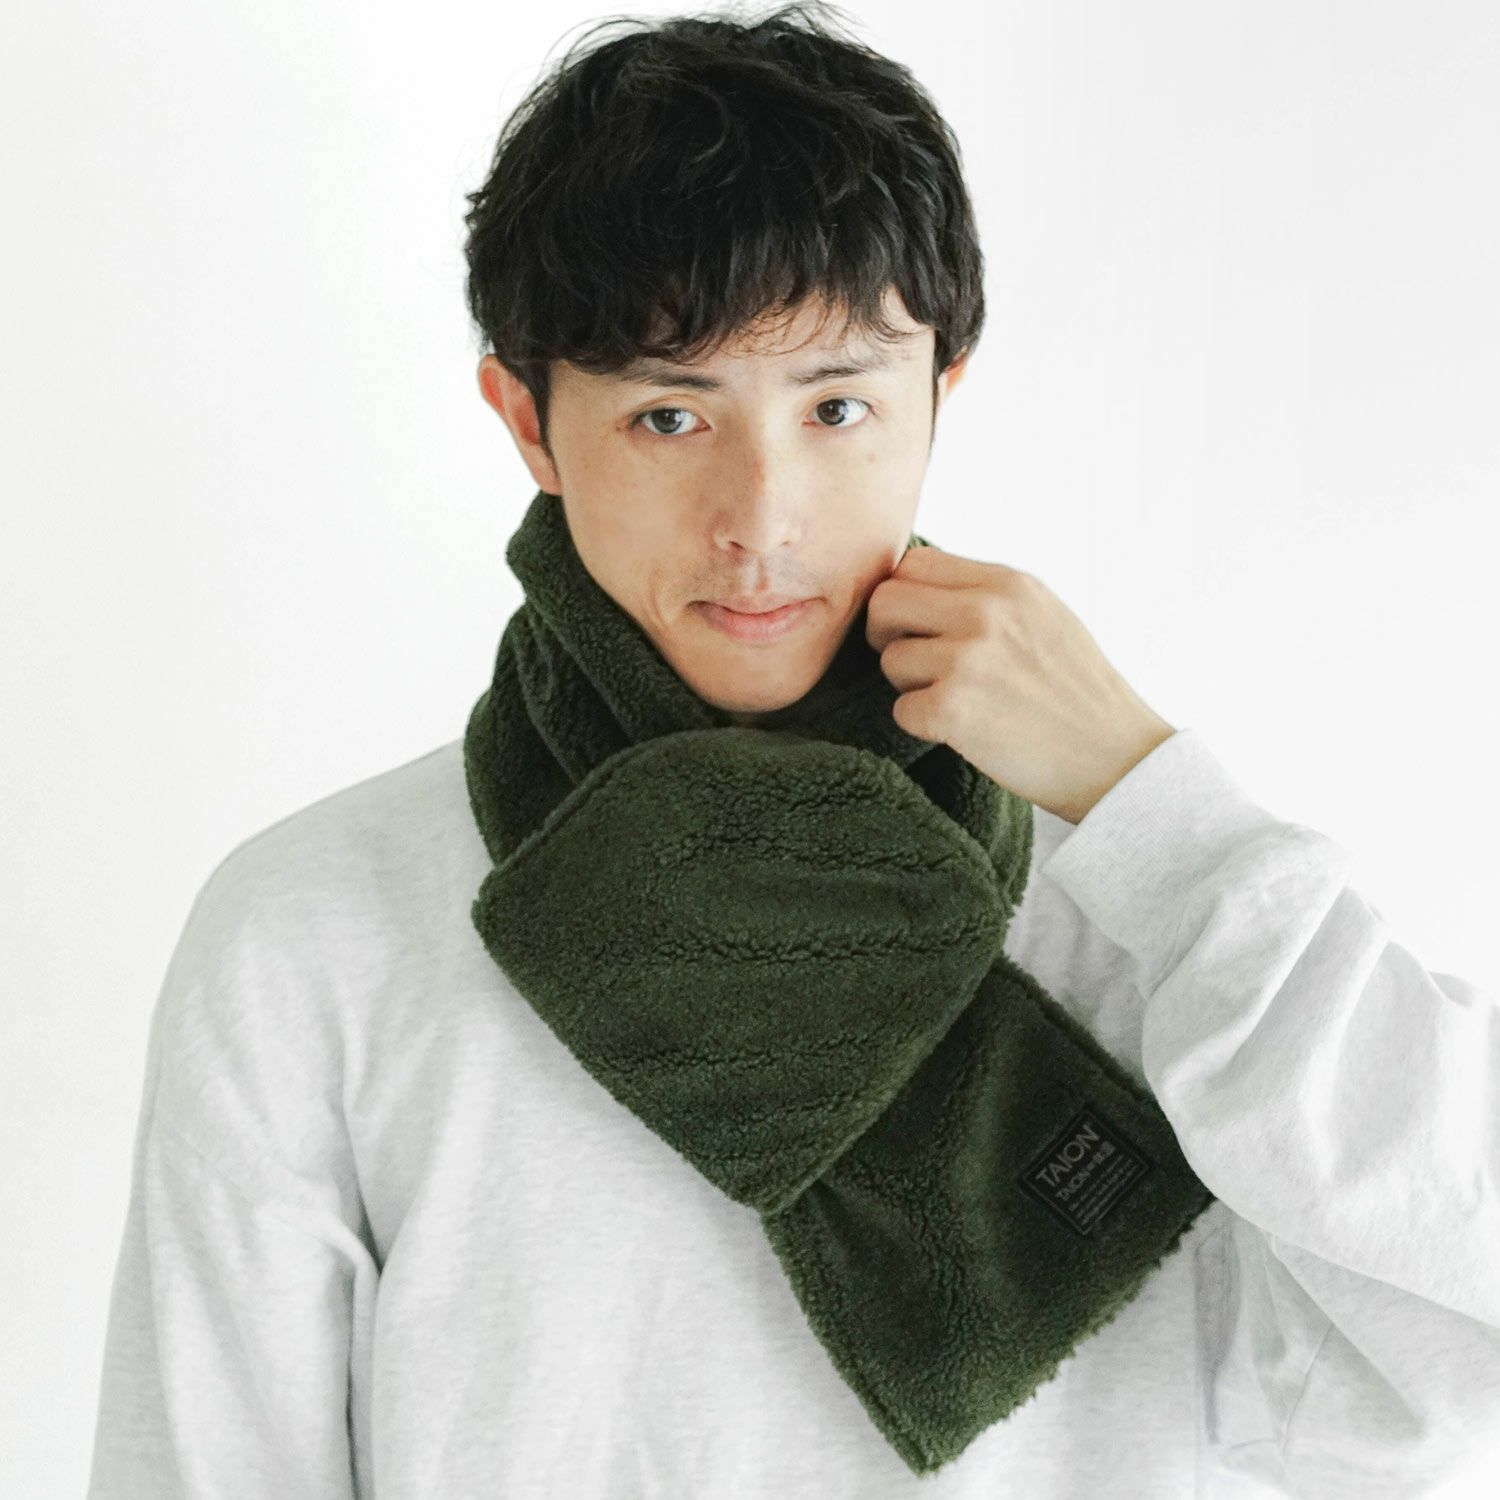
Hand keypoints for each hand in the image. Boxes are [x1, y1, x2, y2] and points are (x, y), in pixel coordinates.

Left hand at [865, 544, 1176, 824]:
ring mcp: (967, 660)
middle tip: (914, 663)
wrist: (1115, 758)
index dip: (903, 596)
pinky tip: (962, 730)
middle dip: (888, 636)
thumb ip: (985, 594)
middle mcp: (984, 612)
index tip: (916, 625)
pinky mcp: (953, 710)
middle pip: (885, 603)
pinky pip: (901, 711)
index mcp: (1006, 583)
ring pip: (890, 660)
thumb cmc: (1075, 691)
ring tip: (956, 700)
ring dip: (910, 686)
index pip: (913, 564)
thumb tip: (917, 586)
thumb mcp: (1043, 614)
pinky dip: (923, 726)